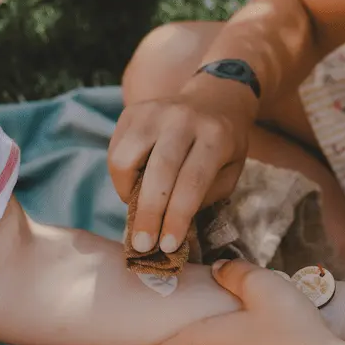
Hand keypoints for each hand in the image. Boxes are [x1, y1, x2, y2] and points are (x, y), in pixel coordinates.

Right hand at [108, 79, 257, 253]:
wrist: (214, 99)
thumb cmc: (224, 146)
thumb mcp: (229, 171)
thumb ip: (204, 198)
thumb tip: (170, 231)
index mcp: (215, 136)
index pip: (192, 182)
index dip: (177, 217)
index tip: (169, 246)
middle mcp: (183, 119)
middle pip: (158, 172)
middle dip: (149, 214)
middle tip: (143, 245)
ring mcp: (154, 111)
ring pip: (125, 159)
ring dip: (127, 193)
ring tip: (139, 209)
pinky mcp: (132, 111)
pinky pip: (115, 151)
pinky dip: (121, 178)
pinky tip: (136, 185)